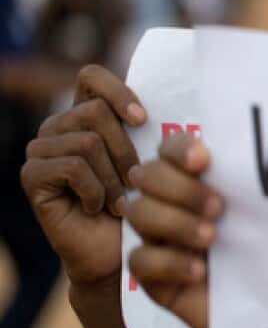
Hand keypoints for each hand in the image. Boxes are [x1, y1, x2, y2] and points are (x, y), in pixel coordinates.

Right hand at [20, 65, 145, 289]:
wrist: (120, 251)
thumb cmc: (142, 202)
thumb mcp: (154, 159)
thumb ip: (153, 127)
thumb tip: (176, 102)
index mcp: (86, 112)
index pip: (91, 76)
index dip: (117, 91)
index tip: (143, 120)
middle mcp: (58, 125)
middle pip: (95, 112)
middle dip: (126, 150)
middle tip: (136, 182)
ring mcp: (40, 149)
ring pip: (87, 141)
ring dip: (113, 177)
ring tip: (121, 200)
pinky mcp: (32, 175)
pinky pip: (72, 167)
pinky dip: (95, 190)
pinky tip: (97, 207)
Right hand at [127, 132, 222, 327]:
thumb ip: (262, 178)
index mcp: (202, 181)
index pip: (171, 150)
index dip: (178, 149)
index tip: (203, 158)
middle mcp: (176, 205)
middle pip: (147, 177)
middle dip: (179, 187)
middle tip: (220, 206)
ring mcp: (163, 241)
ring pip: (138, 214)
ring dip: (174, 221)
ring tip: (212, 237)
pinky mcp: (158, 280)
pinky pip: (139, 261)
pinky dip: (168, 261)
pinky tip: (199, 271)